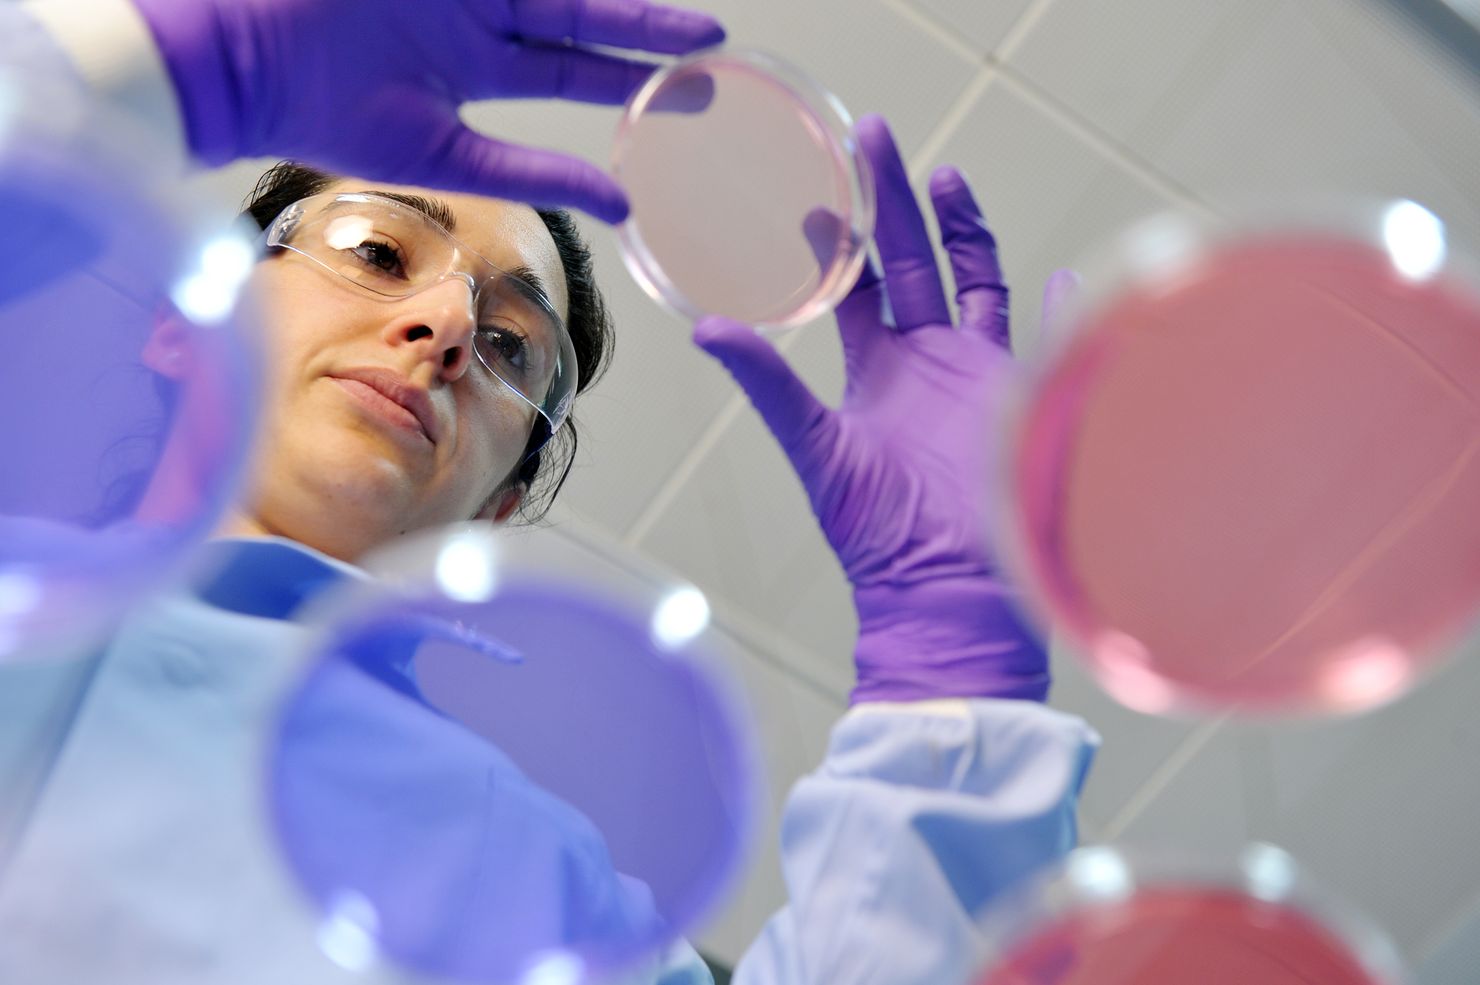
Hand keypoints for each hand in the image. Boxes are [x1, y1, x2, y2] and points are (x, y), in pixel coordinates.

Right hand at [128, 0, 724, 221]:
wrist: (242, 61)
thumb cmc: (327, 116)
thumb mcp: (449, 152)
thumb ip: (534, 169)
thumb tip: (621, 204)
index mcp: (474, 67)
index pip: (571, 68)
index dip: (632, 74)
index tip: (694, 86)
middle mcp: (471, 18)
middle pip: (576, 15)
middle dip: (641, 28)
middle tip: (710, 38)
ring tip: (677, 12)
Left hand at [695, 115, 1077, 703]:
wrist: (944, 592)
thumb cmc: (876, 535)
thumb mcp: (816, 448)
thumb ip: (770, 385)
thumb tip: (707, 331)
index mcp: (875, 369)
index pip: (856, 284)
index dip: (842, 234)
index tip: (828, 181)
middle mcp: (925, 363)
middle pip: (913, 262)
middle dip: (898, 202)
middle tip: (880, 137)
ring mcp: (978, 377)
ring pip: (977, 283)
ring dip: (966, 231)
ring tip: (946, 177)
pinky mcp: (1023, 399)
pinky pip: (1046, 342)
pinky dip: (1058, 313)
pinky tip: (1066, 278)